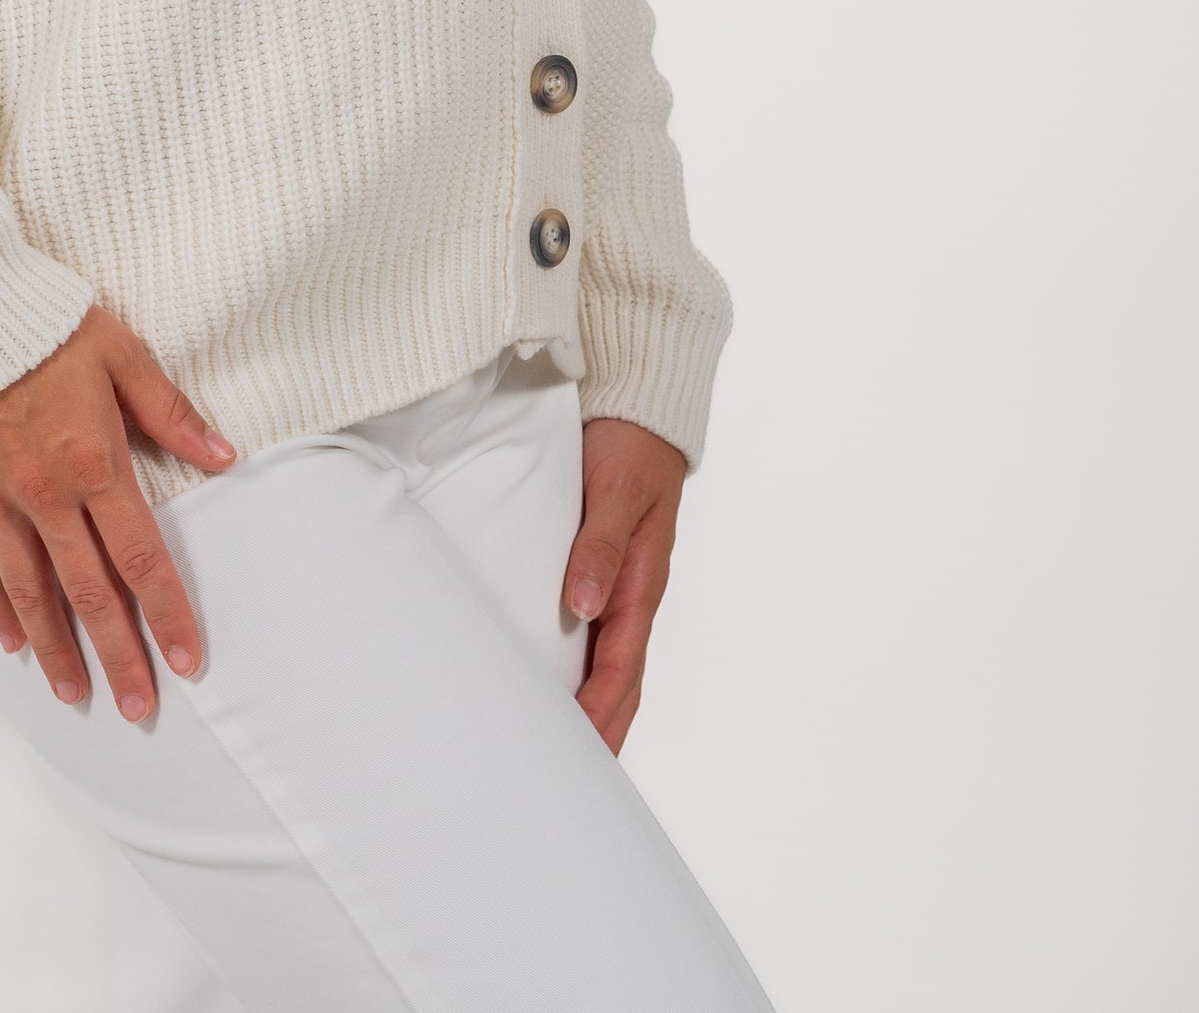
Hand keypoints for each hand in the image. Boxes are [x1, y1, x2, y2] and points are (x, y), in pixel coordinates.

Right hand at [0, 304, 236, 721]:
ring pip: (30, 592)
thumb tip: (224, 456)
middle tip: (140, 709)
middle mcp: (45, 495)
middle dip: (118, 656)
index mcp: (95, 463)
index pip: (141, 559)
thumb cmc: (46, 320)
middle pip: (89, 594)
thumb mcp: (122, 352)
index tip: (188, 662)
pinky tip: (12, 640)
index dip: (167, 615)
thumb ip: (171, 413)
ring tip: (76, 694)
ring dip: (56, 649)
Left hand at [564, 416, 687, 753]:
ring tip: (562, 756)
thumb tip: (584, 607)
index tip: (573, 749)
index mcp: (641, 585)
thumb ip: (601, 546)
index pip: (620, 666)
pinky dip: (582, 673)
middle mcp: (632, 596)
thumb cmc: (630, 451)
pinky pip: (595, 638)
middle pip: (621, 682)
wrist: (640, 414)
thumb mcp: (616, 493)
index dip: (598, 710)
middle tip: (566, 784)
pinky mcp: (603, 574)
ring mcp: (620, 589)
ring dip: (593, 711)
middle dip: (601, 732)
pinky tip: (556, 689)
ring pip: (609, 666)